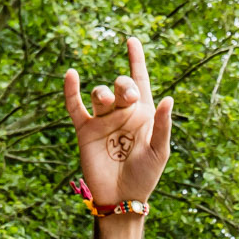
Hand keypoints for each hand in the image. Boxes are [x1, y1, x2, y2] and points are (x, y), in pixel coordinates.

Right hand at [63, 36, 172, 205]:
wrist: (122, 198)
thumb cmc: (145, 176)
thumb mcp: (159, 151)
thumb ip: (162, 125)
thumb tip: (168, 99)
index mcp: (143, 114)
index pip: (140, 81)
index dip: (137, 60)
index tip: (132, 41)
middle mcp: (122, 113)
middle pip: (120, 85)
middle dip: (123, 85)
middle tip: (127, 96)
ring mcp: (103, 120)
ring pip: (100, 94)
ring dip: (103, 93)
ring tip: (107, 102)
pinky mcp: (86, 130)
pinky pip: (75, 106)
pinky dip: (72, 91)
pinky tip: (71, 75)